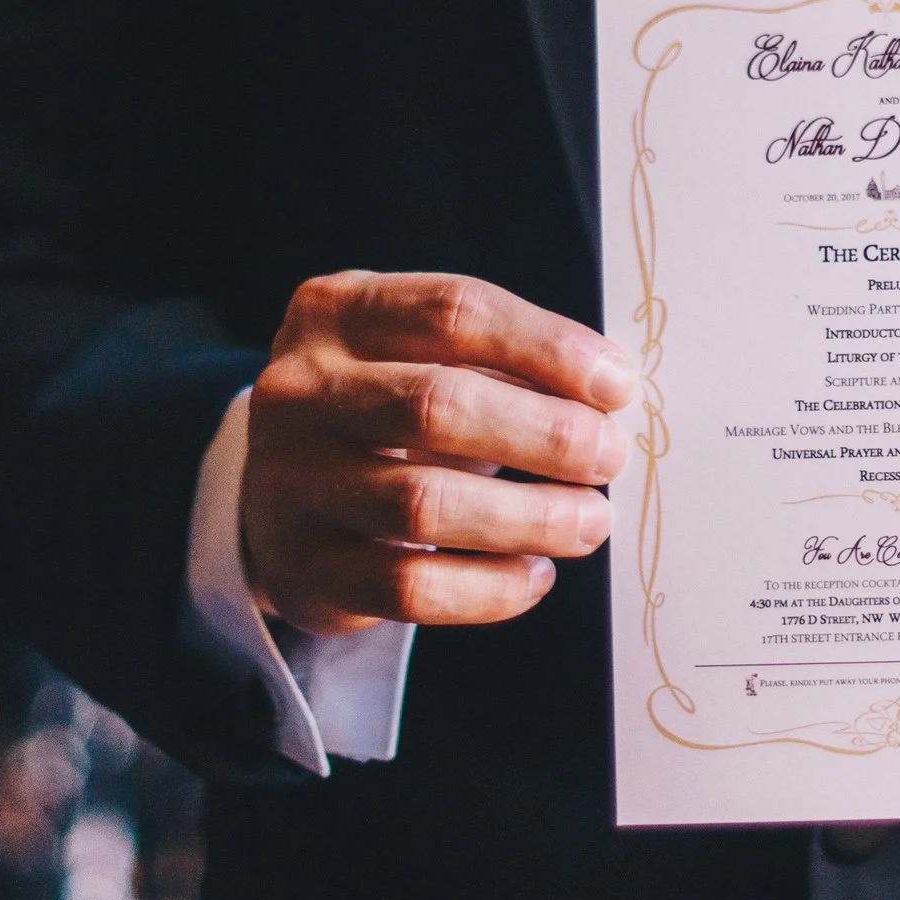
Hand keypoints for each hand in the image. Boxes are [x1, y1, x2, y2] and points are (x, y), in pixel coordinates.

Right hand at [241, 271, 633, 635]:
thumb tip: (609, 394)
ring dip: (530, 516)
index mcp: (338, 312)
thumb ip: (502, 362)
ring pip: (422, 505)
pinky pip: (410, 587)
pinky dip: (490, 587)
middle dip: (546, 435)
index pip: (454, 313)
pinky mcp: (304, 569)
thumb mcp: (421, 356)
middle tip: (610, 457)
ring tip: (591, 521)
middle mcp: (301, 391)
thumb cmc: (385, 409)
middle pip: (436, 405)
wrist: (282, 496)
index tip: (617, 386)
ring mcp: (291, 483)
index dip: (548, 348)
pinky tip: (535, 574)